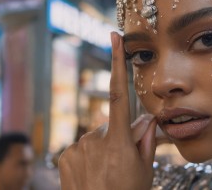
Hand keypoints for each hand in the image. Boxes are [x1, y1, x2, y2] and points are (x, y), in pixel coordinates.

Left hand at [58, 32, 156, 189]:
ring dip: (102, 147)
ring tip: (106, 171)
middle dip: (118, 136)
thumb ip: (146, 141)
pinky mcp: (64, 156)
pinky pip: (80, 147)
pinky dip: (87, 155)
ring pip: (95, 137)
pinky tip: (92, 173)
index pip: (119, 93)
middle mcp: (94, 139)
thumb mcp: (145, 171)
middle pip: (110, 125)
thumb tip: (148, 119)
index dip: (117, 63)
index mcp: (118, 141)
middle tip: (122, 161)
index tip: (113, 38)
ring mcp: (76, 148)